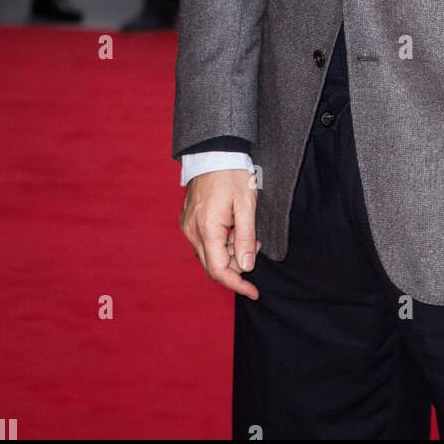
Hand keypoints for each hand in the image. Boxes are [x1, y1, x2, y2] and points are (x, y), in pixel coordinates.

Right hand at [180, 169, 261, 298]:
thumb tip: (246, 267)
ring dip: (230, 253)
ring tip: (248, 233)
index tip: (254, 292)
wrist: (213, 152)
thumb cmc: (232, 175)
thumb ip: (246, 238)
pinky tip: (234, 229)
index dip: (237, 285)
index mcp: (207, 230)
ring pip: (209, 254)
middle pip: (213, 266)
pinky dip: (220, 243)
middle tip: (255, 248)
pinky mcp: (188, 220)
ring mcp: (187, 226)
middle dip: (237, 266)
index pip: (219, 271)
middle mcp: (192, 232)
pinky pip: (204, 242)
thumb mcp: (246, 205)